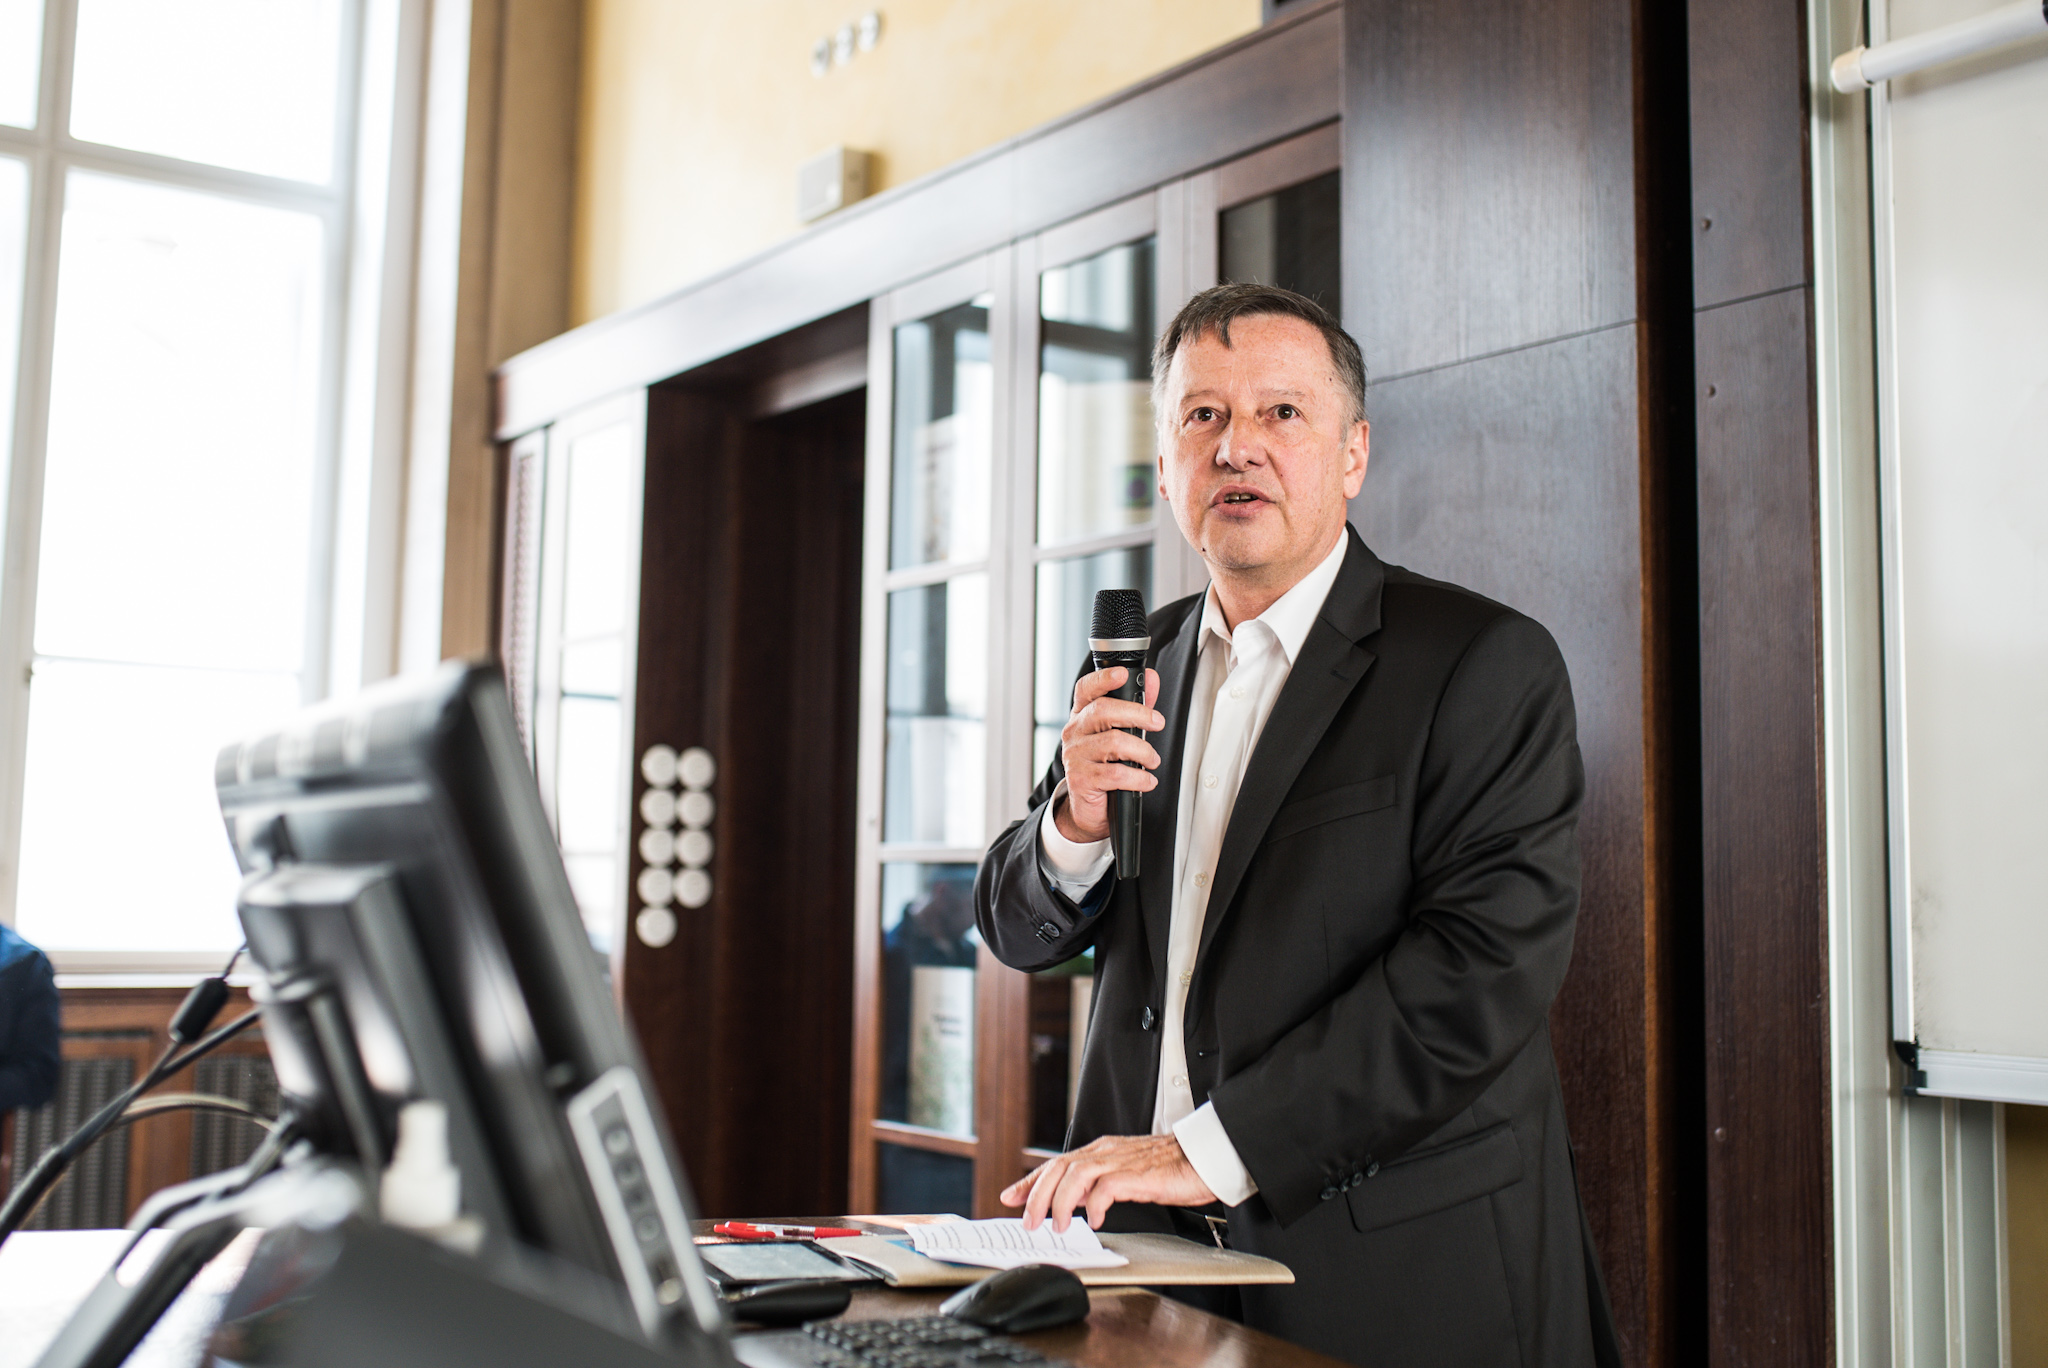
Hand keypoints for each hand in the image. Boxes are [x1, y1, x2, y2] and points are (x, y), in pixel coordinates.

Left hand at [1000, 1133, 1216, 1231]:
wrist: (1202, 1156)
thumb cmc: (1169, 1168)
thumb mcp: (1125, 1175)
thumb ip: (1098, 1184)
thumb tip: (1076, 1202)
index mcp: (1100, 1151)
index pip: (1056, 1164)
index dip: (1030, 1181)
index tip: (1011, 1196)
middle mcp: (1105, 1152)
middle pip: (1058, 1168)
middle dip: (1037, 1195)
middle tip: (1029, 1221)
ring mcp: (1119, 1161)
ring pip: (1074, 1175)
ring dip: (1060, 1202)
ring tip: (1057, 1226)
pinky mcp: (1136, 1174)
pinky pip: (1105, 1188)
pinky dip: (1094, 1205)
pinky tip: (1095, 1220)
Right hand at [1054, 667, 1163, 843]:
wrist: (1088, 807)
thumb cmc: (1104, 766)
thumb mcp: (1119, 733)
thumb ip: (1135, 706)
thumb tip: (1151, 680)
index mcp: (1082, 716)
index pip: (1086, 690)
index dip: (1103, 679)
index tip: (1123, 674)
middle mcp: (1074, 732)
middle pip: (1103, 711)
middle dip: (1138, 714)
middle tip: (1157, 723)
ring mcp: (1075, 756)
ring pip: (1113, 742)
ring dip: (1143, 751)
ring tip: (1152, 760)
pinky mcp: (1081, 780)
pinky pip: (1115, 774)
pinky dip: (1138, 778)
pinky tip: (1146, 780)